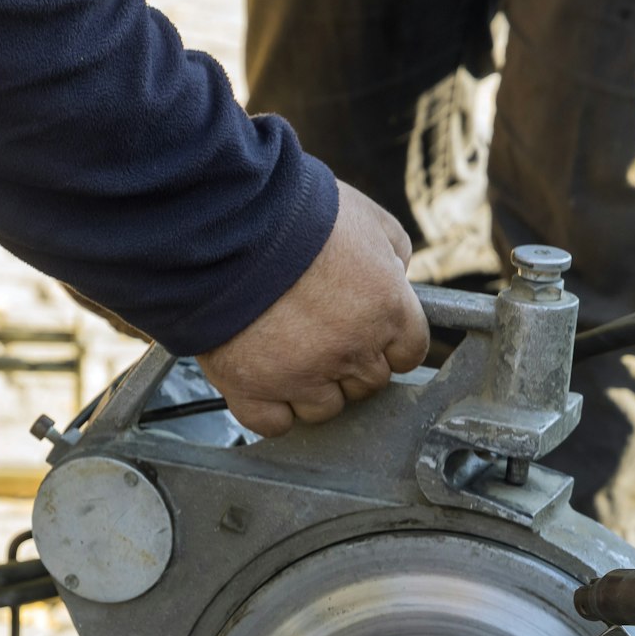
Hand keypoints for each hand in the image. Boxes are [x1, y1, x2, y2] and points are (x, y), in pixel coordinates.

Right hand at [197, 181, 429, 437]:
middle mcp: (351, 350)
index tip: (371, 332)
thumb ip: (392, 256)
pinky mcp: (253, 389)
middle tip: (324, 333)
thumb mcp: (367, 217)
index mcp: (386, 309)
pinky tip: (266, 382)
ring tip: (290, 352)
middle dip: (352, 362)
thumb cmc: (294, 212)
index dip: (390, 342)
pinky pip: (274, 423)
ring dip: (313, 388)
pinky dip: (271, 409)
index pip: (409, 354)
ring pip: (325, 409)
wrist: (225, 222)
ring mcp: (302, 376)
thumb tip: (396, 276)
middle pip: (368, 384)